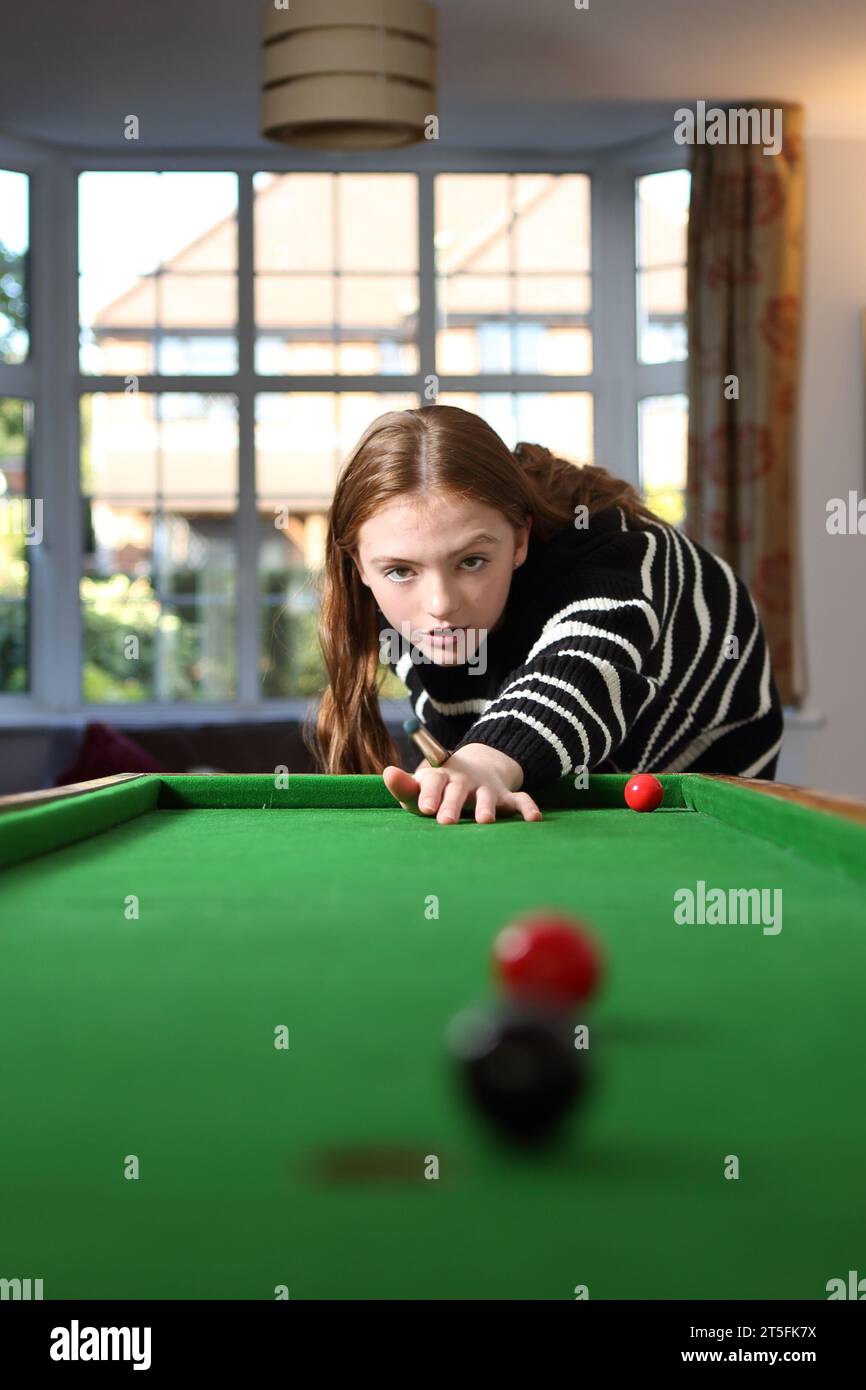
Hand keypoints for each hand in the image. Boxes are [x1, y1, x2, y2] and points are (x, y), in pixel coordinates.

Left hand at [383, 743, 542, 824]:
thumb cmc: (439, 786)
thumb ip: (405, 786)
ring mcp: (486, 788)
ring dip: (486, 807)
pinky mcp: (506, 796)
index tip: (425, 808)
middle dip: (452, 805)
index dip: (428, 794)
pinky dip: (528, 808)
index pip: (432, 783)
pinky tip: (534, 819)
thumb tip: (387, 773)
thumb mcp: (421, 785)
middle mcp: (463, 781)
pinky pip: (520, 800)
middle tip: (446, 821)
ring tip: (484, 820)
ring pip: (487, 797)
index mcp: (440, 777)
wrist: (475, 767)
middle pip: (457, 792)